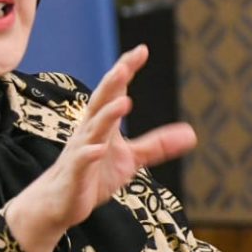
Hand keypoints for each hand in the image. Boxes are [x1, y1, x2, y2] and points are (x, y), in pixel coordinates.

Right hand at [5, 45, 196, 251]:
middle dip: (112, 84)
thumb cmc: (93, 175)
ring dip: (107, 115)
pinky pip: (82, 161)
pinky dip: (89, 154)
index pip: (114, 91)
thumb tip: (191, 134)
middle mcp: (89, 132)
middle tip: (125, 67)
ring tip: (123, 102)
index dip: (125, 70)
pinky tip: (99, 148)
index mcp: (102, 124)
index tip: (141, 50)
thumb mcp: (130, 159)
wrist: (60, 202)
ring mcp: (81, 151)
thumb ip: (157, 145)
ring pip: (93, 129)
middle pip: (100, 102)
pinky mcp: (75, 173)